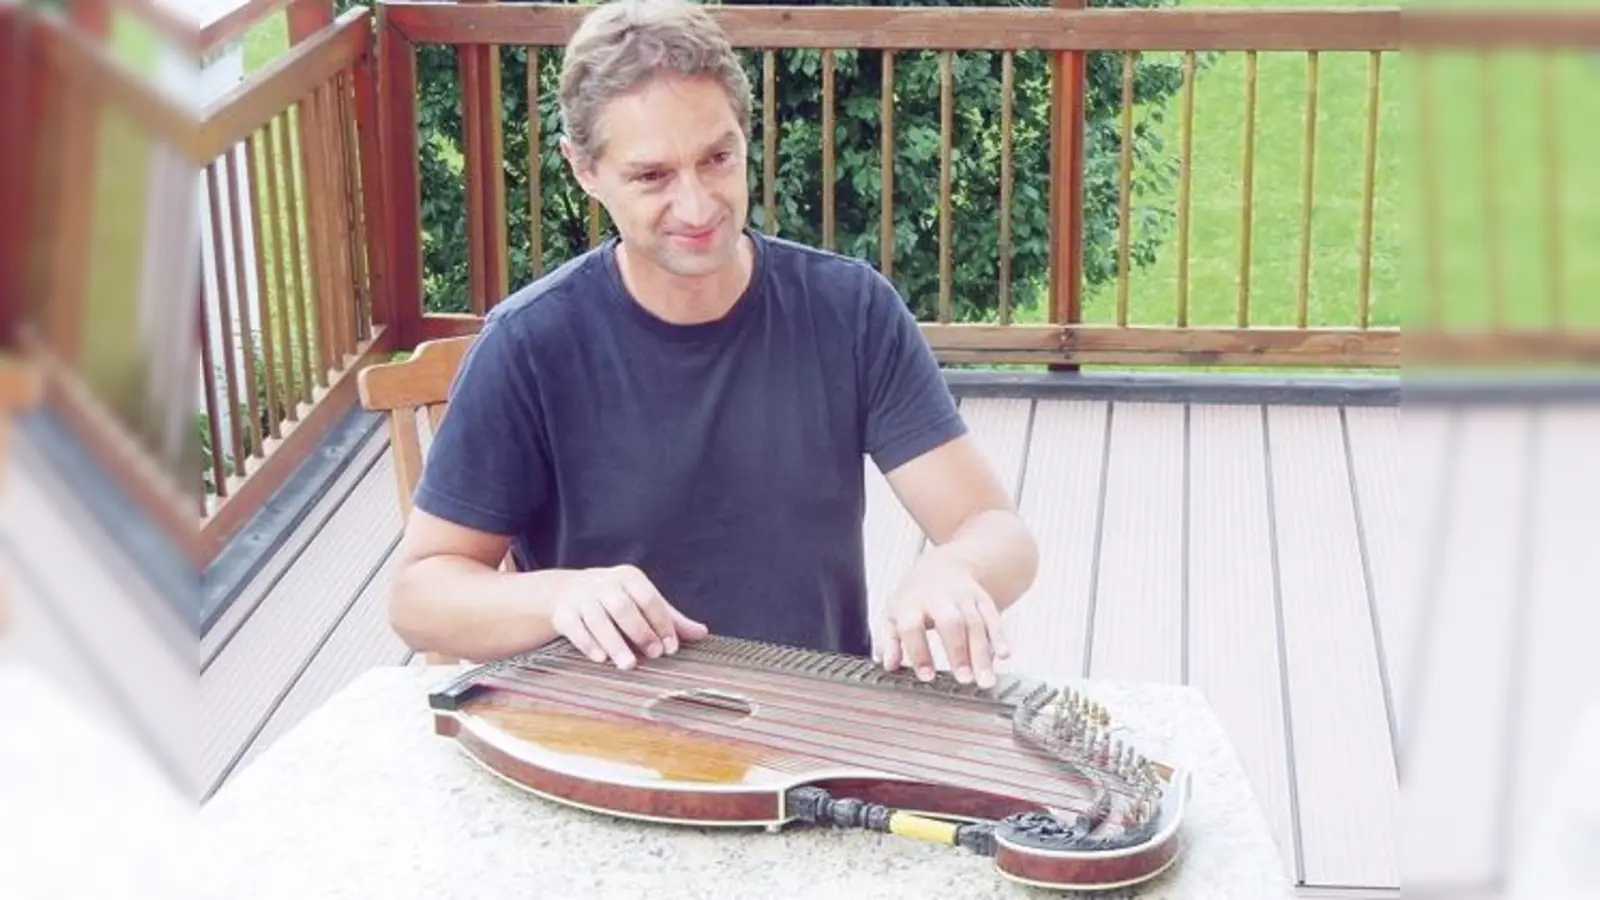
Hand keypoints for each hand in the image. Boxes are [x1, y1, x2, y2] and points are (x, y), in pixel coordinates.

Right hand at [547, 564, 707, 668]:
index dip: (662, 622)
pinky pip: (575, 629)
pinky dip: (589, 644)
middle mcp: (604, 584)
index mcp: (628, 577)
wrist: (568, 591)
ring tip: (628, 665)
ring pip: (597, 619)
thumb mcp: (643, 602)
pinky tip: (601, 659)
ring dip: (614, 643)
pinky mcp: (563, 613)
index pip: (648, 598)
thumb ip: (670, 619)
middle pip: (622, 607)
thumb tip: (702, 633)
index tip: (672, 647)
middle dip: (640, 632)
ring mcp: (581, 598)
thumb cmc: (618, 600)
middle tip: (655, 656)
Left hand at [872, 550, 1009, 687]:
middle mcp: (939, 598)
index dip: (919, 651)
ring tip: (985, 681)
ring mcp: (964, 597)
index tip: (927, 676)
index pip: (913, 626)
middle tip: (963, 679)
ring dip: (982, 654)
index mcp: (912, 603)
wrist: (943, 565)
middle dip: (958, 651)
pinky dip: (1000, 637)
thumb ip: (889, 641)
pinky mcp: (983, 599)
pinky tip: (1004, 655)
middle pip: (951, 622)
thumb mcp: (894, 614)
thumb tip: (888, 664)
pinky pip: (993, 617)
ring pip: (975, 623)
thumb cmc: (916, 597)